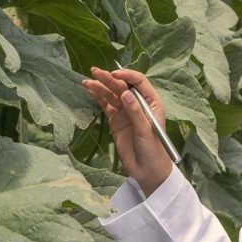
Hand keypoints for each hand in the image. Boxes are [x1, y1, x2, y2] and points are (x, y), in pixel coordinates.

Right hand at [83, 67, 172, 194]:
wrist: (147, 170)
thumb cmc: (154, 150)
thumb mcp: (146, 130)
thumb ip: (136, 112)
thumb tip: (126, 93)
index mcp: (152, 102)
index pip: (139, 82)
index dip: (127, 76)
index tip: (114, 74)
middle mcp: (138, 104)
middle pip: (122, 87)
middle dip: (109, 79)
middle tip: (94, 72)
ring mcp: (126, 112)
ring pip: (112, 95)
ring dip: (100, 87)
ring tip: (87, 82)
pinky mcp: (116, 120)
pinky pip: (106, 105)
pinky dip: (98, 98)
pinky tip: (90, 90)